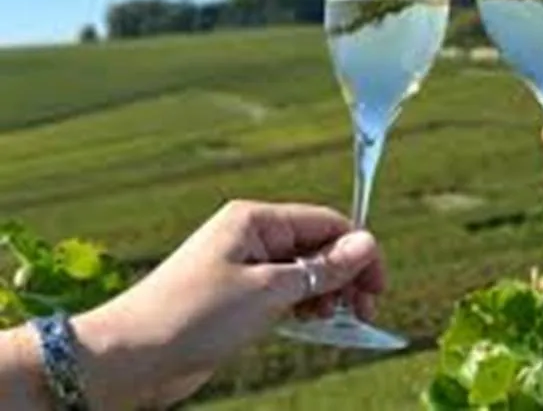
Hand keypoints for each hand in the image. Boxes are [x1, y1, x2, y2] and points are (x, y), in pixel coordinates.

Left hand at [69, 200, 382, 408]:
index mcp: (255, 220)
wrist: (131, 356)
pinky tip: (311, 324)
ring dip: (326, 294)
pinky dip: (304, 307)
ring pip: (304, 272)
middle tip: (362, 312)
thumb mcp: (270, 291)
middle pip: (318, 246)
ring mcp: (243, 267)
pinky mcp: (237, 297)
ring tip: (332, 320)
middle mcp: (251, 237)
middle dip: (345, 276)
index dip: (358, 253)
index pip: (326, 223)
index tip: (376, 289)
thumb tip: (367, 243)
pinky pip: (285, 293)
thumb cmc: (193, 316)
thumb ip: (323, 268)